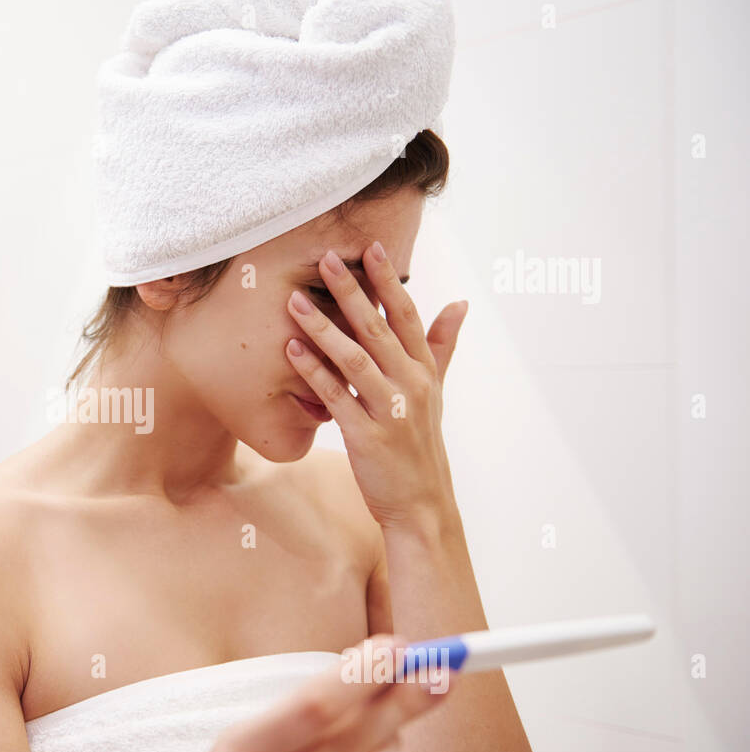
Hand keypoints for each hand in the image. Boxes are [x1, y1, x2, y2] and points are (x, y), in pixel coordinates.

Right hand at [164, 635, 448, 751]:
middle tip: (440, 672)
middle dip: (404, 701)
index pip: (314, 706)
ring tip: (393, 732)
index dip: (364, 674)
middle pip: (355, 744)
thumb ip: (300, 708)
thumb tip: (375, 665)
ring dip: (397, 748)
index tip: (398, 648)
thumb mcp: (240, 742)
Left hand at [284, 241, 466, 530]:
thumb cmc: (421, 445)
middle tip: (325, 258)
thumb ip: (442, 345)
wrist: (421, 504)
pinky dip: (314, 372)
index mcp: (425, 371)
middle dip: (351, 292)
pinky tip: (292, 350)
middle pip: (378, 329)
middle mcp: (410, 385)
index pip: (406, 316)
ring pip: (354, 359)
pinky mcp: (366, 436)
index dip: (388, 281)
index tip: (370, 247)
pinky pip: (336, 397)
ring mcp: (390, 410)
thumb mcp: (436, 392)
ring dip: (323, 328)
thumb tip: (459, 302)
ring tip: (294, 301)